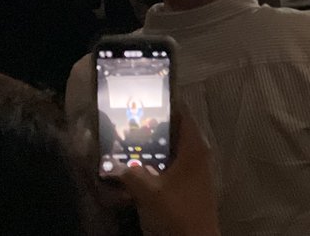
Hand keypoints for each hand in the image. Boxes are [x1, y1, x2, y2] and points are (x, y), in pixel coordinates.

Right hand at [114, 109, 219, 235]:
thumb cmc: (177, 210)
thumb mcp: (149, 191)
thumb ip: (129, 174)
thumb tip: (112, 166)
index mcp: (194, 147)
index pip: (182, 114)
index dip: (165, 105)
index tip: (144, 99)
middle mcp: (197, 155)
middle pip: (174, 133)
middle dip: (151, 129)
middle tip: (126, 124)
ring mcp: (193, 172)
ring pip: (170, 152)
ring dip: (151, 150)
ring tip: (125, 145)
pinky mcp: (187, 187)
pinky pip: (169, 168)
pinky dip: (154, 166)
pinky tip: (135, 171)